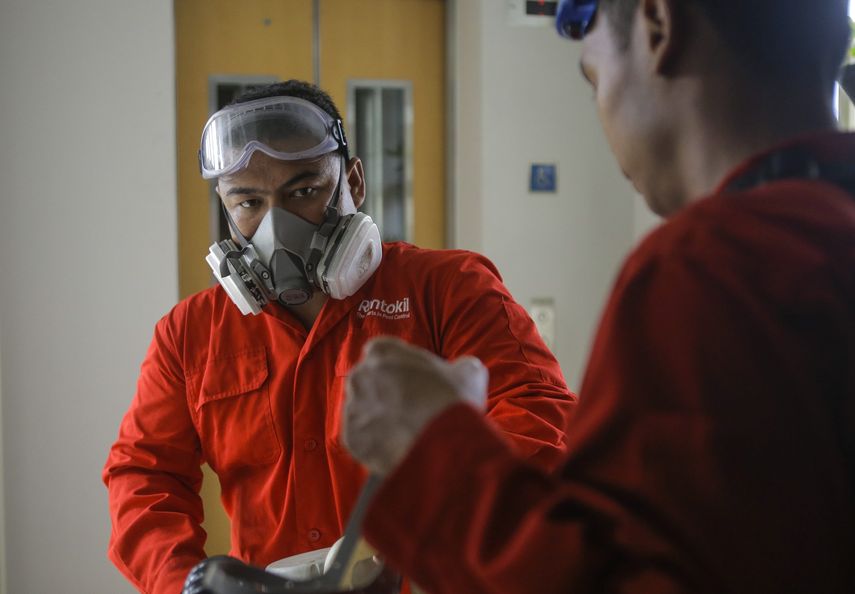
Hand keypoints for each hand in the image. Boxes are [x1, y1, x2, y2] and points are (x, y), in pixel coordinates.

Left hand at [342, 337, 487, 475]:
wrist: (444, 443)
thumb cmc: (454, 400)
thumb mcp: (468, 371)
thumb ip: (458, 366)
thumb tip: (463, 371)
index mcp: (381, 351)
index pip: (382, 353)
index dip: (398, 368)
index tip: (412, 381)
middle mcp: (359, 375)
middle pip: (369, 382)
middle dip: (384, 393)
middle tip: (408, 408)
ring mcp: (353, 407)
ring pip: (363, 411)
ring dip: (378, 418)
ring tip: (404, 431)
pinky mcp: (351, 438)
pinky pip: (361, 439)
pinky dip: (375, 443)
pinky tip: (397, 447)